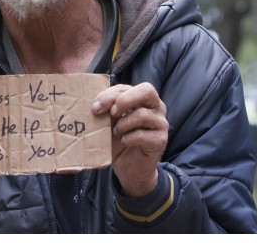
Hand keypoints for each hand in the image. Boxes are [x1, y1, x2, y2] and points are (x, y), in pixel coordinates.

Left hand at [92, 82, 167, 196]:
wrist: (129, 168)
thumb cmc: (120, 140)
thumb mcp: (111, 121)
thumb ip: (108, 109)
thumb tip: (96, 104)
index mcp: (143, 99)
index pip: (128, 87)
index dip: (111, 94)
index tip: (96, 107)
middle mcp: (156, 107)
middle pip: (146, 90)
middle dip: (124, 100)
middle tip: (112, 113)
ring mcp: (161, 123)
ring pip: (142, 114)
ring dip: (123, 124)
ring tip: (116, 132)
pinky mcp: (161, 140)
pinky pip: (142, 134)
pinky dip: (128, 138)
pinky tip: (124, 142)